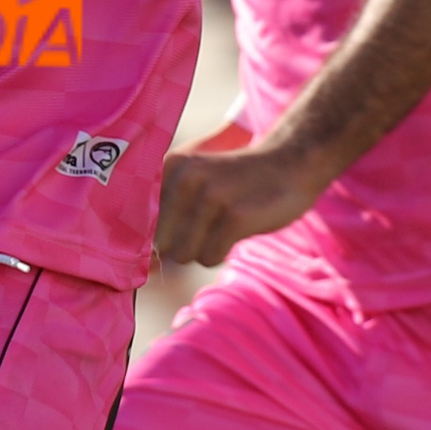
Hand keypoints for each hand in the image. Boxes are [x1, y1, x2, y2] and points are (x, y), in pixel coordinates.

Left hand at [153, 137, 325, 268]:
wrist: (290, 162)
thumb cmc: (236, 181)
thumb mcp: (195, 181)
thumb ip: (166, 215)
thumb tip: (146, 267)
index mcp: (170, 166)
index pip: (139, 221)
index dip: (150, 240)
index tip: (162, 242)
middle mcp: (185, 179)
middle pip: (160, 243)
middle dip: (180, 246)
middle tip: (206, 228)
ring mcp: (210, 197)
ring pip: (184, 254)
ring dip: (203, 250)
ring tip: (222, 225)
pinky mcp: (235, 217)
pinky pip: (209, 258)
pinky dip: (220, 253)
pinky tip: (236, 231)